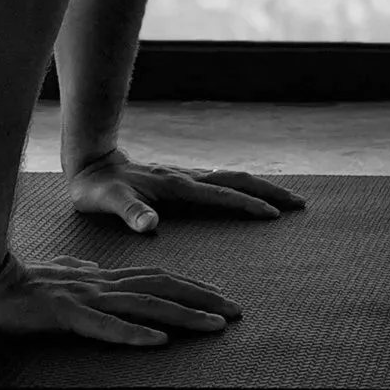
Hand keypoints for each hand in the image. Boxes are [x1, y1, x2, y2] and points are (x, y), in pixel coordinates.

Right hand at [0, 254, 240, 346]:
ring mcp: (86, 298)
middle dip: (203, 300)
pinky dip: (133, 335)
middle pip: (163, 289)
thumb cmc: (23, 284)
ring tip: (215, 326)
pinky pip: (104, 327)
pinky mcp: (65, 315)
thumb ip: (86, 275)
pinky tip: (158, 342)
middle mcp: (103, 284)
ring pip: (144, 306)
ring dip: (183, 317)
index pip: (160, 280)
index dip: (193, 288)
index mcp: (105, 278)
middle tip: (238, 312)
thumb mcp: (64, 278)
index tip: (222, 299)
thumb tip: (99, 273)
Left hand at [67, 151, 307, 232]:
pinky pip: (222, 183)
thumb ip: (130, 213)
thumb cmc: (96, 189)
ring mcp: (186, 177)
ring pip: (233, 179)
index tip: (274, 216)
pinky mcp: (182, 181)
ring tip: (286, 200)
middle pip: (239, 180)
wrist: (90, 164)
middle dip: (271, 191)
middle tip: (300, 204)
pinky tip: (248, 196)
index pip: (221, 195)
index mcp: (176, 186)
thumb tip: (151, 226)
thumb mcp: (107, 202)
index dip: (247, 205)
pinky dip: (243, 188)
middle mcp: (187, 178)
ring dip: (262, 188)